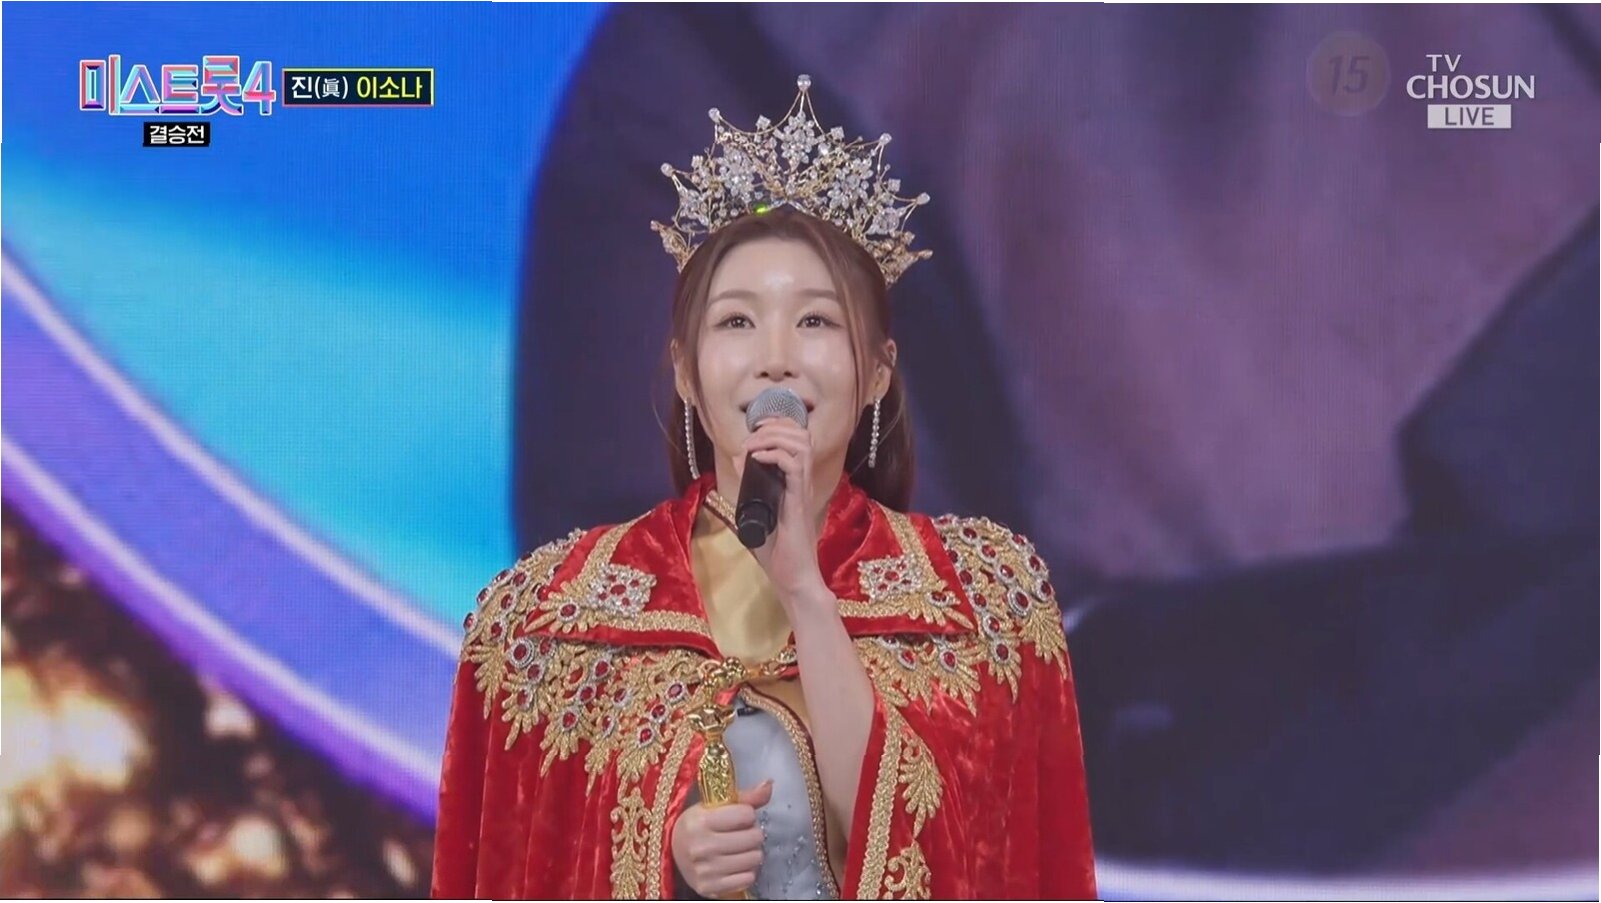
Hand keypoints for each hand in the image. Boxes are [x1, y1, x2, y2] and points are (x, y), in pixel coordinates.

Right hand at [671, 780, 773, 897]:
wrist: (673, 851)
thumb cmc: (698, 825)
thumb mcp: (714, 806)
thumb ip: (745, 797)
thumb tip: (769, 784)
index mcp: (700, 821)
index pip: (746, 814)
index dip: (747, 815)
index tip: (738, 817)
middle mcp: (701, 847)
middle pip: (754, 837)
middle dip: (752, 834)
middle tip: (740, 834)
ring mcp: (705, 870)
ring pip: (754, 858)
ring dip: (751, 853)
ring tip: (738, 849)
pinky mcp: (710, 888)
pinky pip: (748, 878)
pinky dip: (746, 872)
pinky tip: (734, 865)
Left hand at [737, 417, 828, 605]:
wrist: (794, 579)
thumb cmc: (778, 553)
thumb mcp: (756, 514)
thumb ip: (748, 490)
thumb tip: (736, 465)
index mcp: (795, 482)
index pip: (797, 438)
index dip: (778, 425)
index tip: (755, 430)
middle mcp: (802, 482)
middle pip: (801, 434)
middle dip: (774, 425)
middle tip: (752, 437)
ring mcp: (802, 491)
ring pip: (800, 445)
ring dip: (773, 437)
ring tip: (753, 446)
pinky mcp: (799, 502)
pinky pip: (793, 466)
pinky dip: (774, 454)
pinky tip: (757, 458)